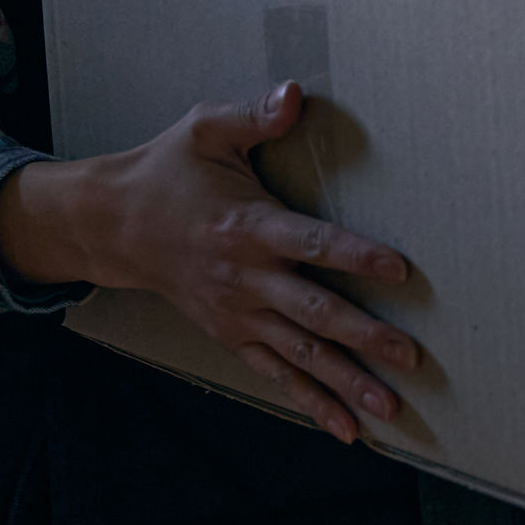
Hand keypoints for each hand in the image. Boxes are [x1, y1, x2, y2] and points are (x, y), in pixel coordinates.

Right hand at [0, 81, 422, 443]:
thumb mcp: (204, 128)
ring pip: (301, 355)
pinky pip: (277, 374)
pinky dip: (311, 402)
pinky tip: (347, 429)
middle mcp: (246, 278)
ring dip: (346, 384)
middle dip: (365, 336)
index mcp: (248, 226)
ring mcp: (239, 314)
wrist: (113, 225)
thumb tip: (294, 94)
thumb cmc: (169, 170)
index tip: (400, 269)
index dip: (355, 256)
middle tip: (411, 357)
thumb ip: (253, 115)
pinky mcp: (233, 335)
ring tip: (390, 410)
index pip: (311, 244)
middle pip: (314, 313)